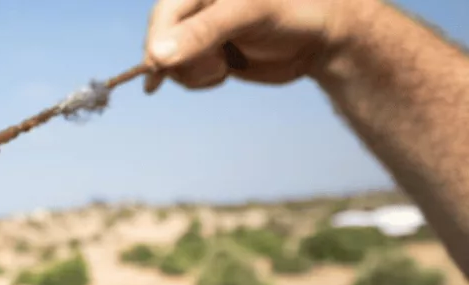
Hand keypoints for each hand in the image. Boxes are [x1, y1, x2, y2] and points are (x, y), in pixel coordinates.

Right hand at [142, 0, 366, 93]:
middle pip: (161, 39)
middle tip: (216, 67)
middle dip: (181, 61)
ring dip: (193, 73)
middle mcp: (197, 7)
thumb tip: (157, 55)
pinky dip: (200, 80)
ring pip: (171, 61)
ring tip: (224, 68)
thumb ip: (204, 31)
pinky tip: (224, 73)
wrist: (325, 36)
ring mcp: (201, 32)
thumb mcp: (249, 14)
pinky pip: (186, 73)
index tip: (156, 72)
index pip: (163, 15)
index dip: (157, 43)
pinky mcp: (209, 54)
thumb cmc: (295, 10)